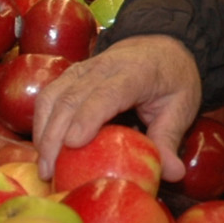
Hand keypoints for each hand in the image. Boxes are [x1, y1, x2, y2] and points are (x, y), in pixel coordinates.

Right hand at [32, 34, 201, 181]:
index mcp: (136, 72)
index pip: (107, 93)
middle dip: (55, 135)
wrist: (160, 49)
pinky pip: (48, 97)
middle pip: (72, 98)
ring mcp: (83, 69)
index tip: (74, 143)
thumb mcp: (182, 108)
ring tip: (44, 167)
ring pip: (53, 96)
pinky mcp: (69, 76)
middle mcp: (104, 66)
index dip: (88, 116)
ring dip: (43, 132)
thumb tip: (175, 174)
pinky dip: (41, 123)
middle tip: (50, 171)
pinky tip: (44, 149)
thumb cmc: (172, 81)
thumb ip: (171, 140)